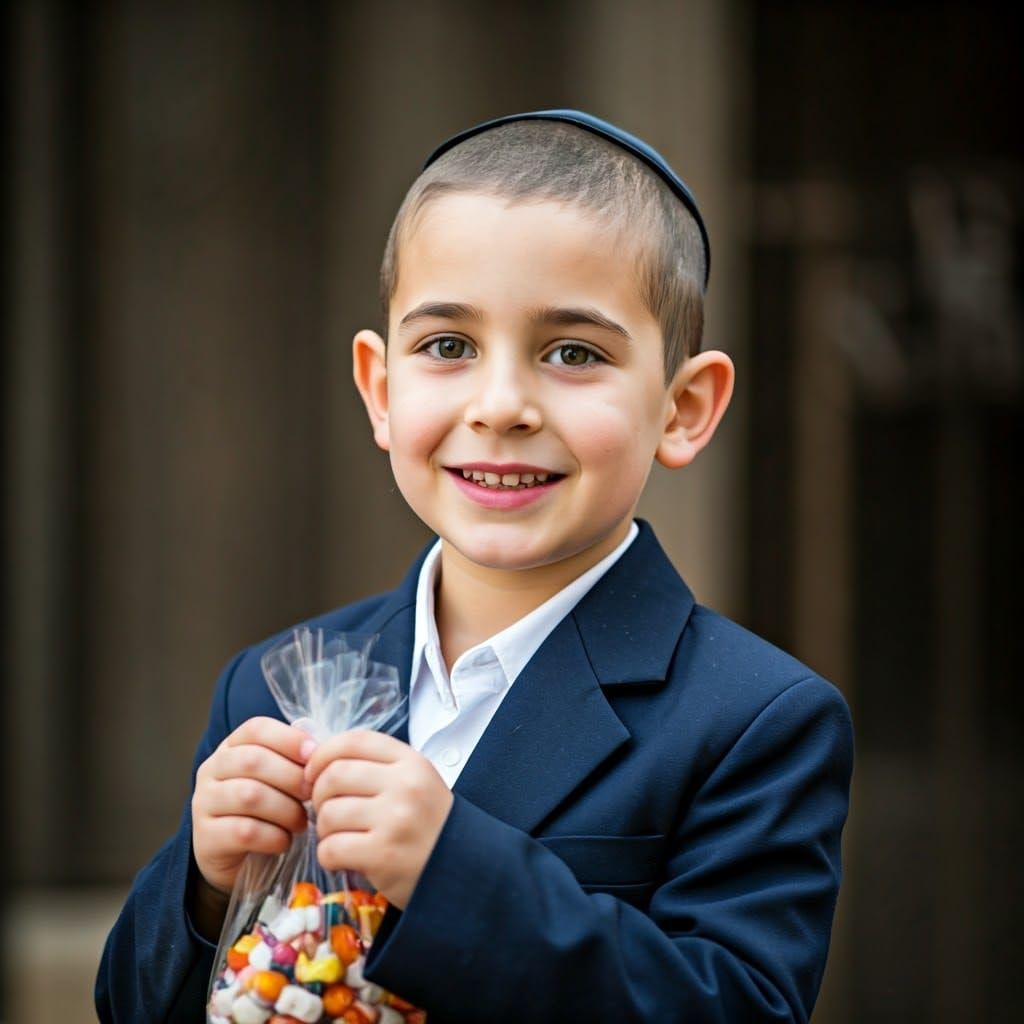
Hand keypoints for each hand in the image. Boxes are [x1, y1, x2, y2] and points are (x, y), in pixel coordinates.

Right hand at [192, 717, 313, 894]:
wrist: (239, 860)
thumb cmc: (268, 811)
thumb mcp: (279, 779)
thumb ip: (295, 759)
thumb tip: (317, 749)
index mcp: (231, 747)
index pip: (256, 729)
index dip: (289, 739)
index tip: (314, 756)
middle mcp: (211, 770)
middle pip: (253, 760)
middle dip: (292, 777)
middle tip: (313, 794)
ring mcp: (204, 803)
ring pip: (250, 795)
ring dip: (286, 809)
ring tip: (302, 822)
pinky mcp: (206, 838)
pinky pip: (245, 831)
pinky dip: (274, 836)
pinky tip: (284, 841)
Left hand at [305, 730, 453, 909]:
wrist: (463, 870)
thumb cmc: (429, 825)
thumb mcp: (414, 782)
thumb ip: (374, 766)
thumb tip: (315, 754)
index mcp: (411, 762)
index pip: (354, 741)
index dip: (323, 753)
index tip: (313, 771)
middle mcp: (404, 786)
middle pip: (334, 775)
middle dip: (318, 794)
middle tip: (327, 809)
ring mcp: (394, 820)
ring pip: (329, 813)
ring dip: (324, 829)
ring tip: (339, 836)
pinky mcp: (383, 855)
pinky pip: (331, 848)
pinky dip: (328, 855)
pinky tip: (343, 858)